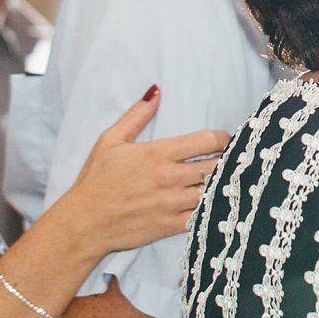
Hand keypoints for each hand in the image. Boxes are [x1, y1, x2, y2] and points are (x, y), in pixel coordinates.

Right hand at [66, 90, 229, 255]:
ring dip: (222, 186)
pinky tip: (214, 205)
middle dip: (227, 162)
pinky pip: (204, 217)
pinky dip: (212, 210)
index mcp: (157, 153)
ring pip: (214, 192)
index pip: (207, 141)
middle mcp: (169, 177)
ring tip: (227, 183)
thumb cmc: (96, 180)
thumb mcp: (110, 140)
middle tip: (232, 161)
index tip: (224, 141)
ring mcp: (172, 203)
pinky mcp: (171, 226)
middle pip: (217, 166)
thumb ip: (136, 116)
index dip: (222, 139)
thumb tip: (156, 92)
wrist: (85, 222)